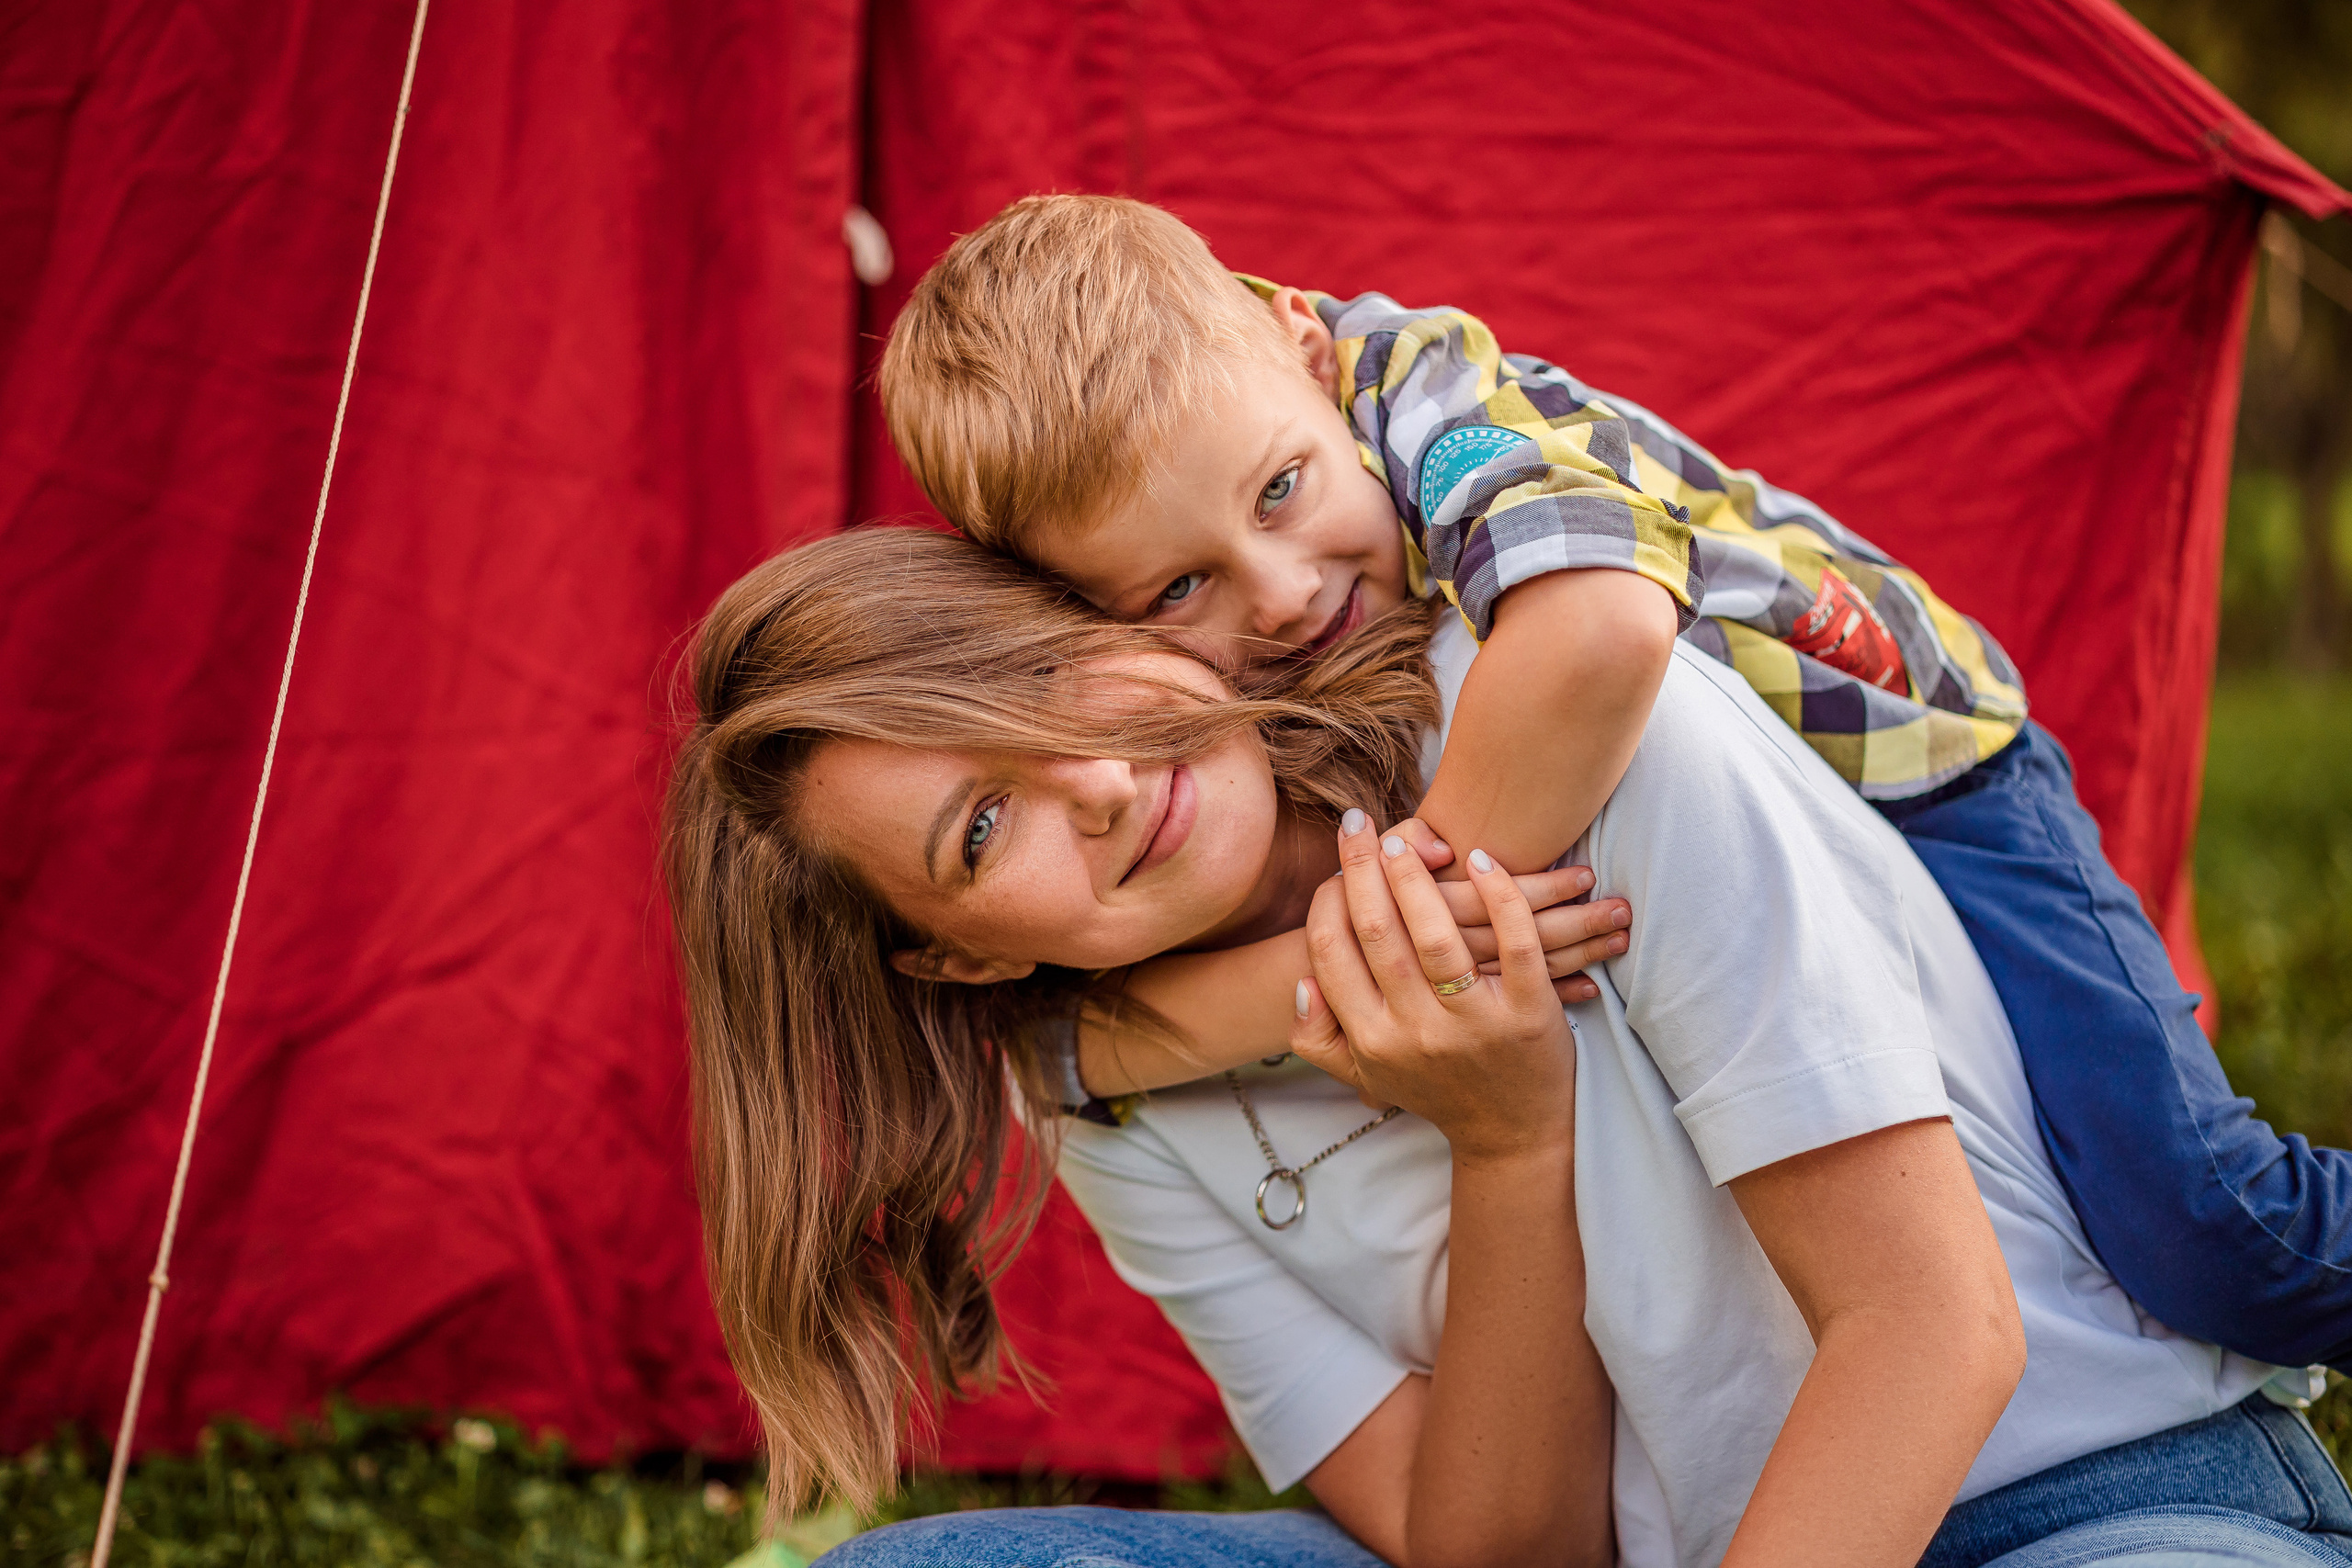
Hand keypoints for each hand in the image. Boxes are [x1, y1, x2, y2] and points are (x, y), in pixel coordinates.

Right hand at [1289, 809, 1579, 1165]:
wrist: (1512, 1136)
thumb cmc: (1436, 1090)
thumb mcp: (1365, 1074)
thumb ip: (1318, 1036)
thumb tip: (1301, 980)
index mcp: (1371, 1039)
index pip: (1331, 953)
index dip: (1328, 900)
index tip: (1336, 864)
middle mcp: (1416, 1032)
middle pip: (1378, 934)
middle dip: (1363, 870)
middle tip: (1358, 825)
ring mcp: (1473, 1023)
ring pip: (1436, 935)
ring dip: (1416, 876)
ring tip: (1404, 838)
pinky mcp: (1529, 1013)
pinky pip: (1515, 943)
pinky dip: (1500, 895)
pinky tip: (1480, 859)